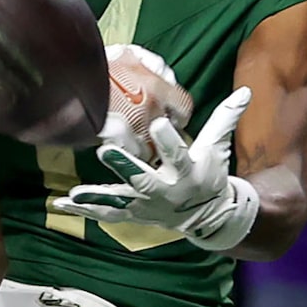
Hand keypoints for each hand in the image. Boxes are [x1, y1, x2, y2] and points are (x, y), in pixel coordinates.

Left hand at [58, 85, 260, 251]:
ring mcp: (145, 206)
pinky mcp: (131, 214)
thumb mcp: (218, 147)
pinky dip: (84, 210)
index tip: (159, 123)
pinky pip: (106, 214)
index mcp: (187, 172)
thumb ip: (225, 118)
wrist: (205, 215)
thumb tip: (245, 90)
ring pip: (120, 202)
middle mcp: (165, 192)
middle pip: (143, 180)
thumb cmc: (209, 174)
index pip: (178, 154)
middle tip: (106, 150)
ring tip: (75, 193)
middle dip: (125, 167)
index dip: (168, 141)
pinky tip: (61, 203)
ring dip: (97, 196)